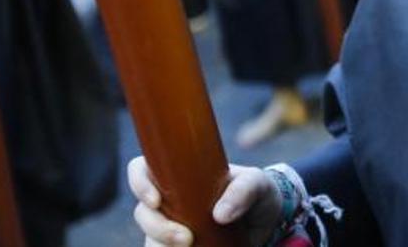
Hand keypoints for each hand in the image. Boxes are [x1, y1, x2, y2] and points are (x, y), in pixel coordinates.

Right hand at [128, 157, 282, 246]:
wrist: (268, 223)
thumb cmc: (257, 193)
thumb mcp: (257, 183)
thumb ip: (244, 190)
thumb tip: (220, 215)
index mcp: (179, 174)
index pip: (142, 169)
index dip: (139, 182)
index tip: (155, 200)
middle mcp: (169, 199)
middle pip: (142, 212)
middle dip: (157, 227)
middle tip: (186, 238)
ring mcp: (171, 225)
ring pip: (149, 237)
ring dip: (162, 245)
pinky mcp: (177, 246)